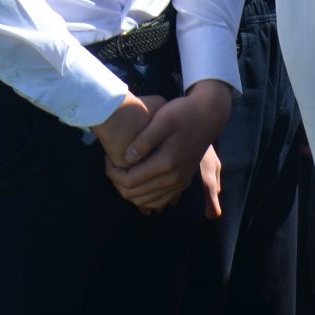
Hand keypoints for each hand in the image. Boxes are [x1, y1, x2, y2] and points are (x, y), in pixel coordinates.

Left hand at [104, 80, 233, 213]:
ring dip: (129, 191)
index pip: (130, 180)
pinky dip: (144, 197)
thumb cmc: (183, 113)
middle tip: (111, 163)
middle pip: (135, 194)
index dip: (112, 172)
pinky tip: (136, 181)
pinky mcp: (183, 183)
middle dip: (117, 182)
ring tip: (121, 171)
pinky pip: (160, 201)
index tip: (107, 157)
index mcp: (167, 163)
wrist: (208, 116)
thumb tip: (126, 158)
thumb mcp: (162, 119)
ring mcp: (180, 183)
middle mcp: (174, 178)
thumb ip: (144, 140)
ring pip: (146, 202)